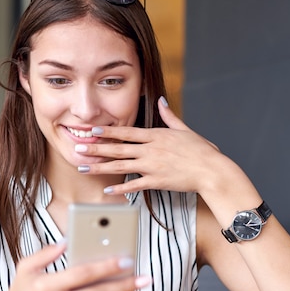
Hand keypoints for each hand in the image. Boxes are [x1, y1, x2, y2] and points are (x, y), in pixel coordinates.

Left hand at [75, 97, 224, 194]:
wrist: (212, 170)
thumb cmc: (202, 151)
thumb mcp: (185, 129)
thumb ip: (169, 116)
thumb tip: (160, 101)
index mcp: (156, 135)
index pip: (126, 131)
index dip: (107, 131)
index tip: (91, 130)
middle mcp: (151, 149)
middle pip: (117, 148)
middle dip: (95, 148)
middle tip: (77, 148)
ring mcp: (152, 166)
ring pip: (120, 166)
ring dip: (100, 167)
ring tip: (83, 167)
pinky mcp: (157, 181)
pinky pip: (134, 185)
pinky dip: (120, 188)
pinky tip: (107, 189)